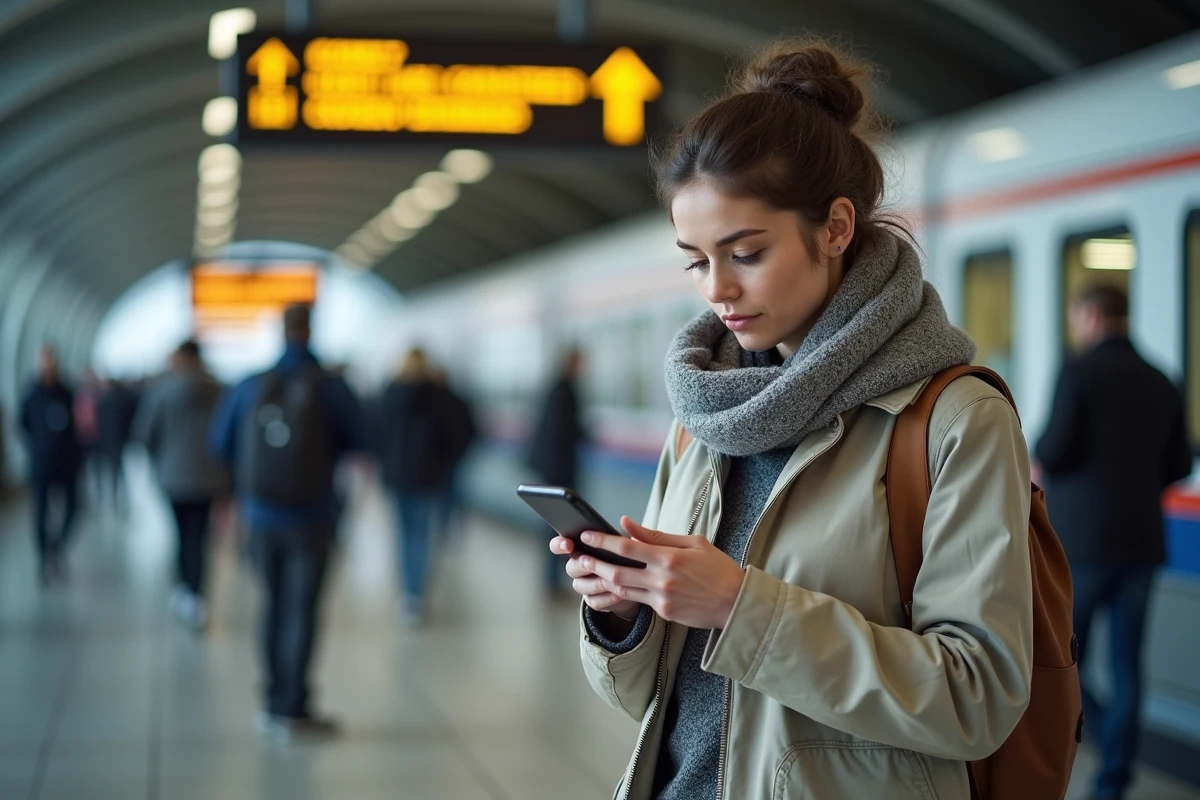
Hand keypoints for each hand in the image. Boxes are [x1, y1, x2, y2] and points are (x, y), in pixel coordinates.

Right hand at [549, 535, 640, 618]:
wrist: (642, 584)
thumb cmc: (634, 557)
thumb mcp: (636, 543)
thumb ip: (631, 532)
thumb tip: (624, 520)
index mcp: (583, 548)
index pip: (560, 544)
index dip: (559, 544)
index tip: (568, 544)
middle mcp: (580, 566)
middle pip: (570, 567)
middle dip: (580, 565)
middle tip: (590, 562)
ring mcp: (585, 584)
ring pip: (580, 586)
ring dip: (595, 583)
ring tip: (610, 580)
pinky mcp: (594, 600)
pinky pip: (594, 601)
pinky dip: (606, 598)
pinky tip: (619, 594)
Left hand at [574, 517, 744, 629]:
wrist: (736, 602)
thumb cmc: (717, 567)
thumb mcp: (692, 543)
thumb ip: (656, 535)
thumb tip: (626, 523)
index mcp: (670, 557)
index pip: (627, 547)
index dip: (602, 541)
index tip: (586, 535)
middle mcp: (662, 579)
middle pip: (617, 572)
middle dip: (595, 564)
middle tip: (579, 557)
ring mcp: (662, 599)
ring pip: (623, 589)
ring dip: (604, 580)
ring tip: (590, 570)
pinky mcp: (664, 613)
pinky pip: (638, 601)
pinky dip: (624, 592)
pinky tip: (614, 584)